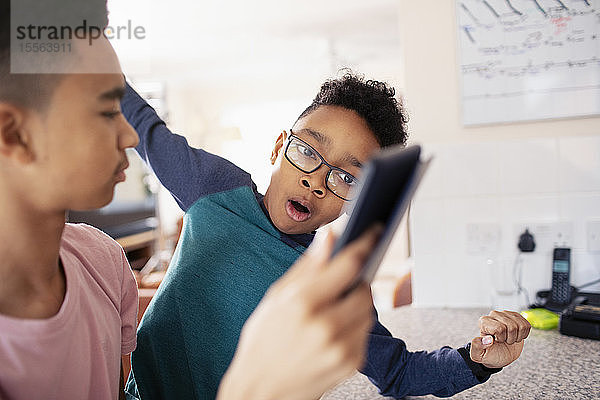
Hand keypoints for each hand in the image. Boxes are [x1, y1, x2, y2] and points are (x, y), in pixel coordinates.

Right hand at [217, 226, 380, 399]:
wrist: (261, 390)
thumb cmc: (263, 342)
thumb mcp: (277, 298)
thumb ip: (308, 266)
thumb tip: (330, 235)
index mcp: (303, 302)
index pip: (349, 264)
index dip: (366, 243)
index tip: (374, 231)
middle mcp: (325, 325)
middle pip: (365, 289)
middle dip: (357, 281)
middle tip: (342, 284)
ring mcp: (340, 347)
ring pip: (368, 311)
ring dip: (357, 303)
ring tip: (332, 310)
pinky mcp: (351, 363)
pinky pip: (364, 332)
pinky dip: (354, 326)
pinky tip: (332, 331)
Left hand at [470, 310, 531, 368]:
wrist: (501, 354)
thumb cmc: (490, 354)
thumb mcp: (479, 355)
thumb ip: (477, 347)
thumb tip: (487, 339)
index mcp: (483, 322)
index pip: (500, 328)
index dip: (501, 338)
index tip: (496, 341)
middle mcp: (493, 315)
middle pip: (512, 327)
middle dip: (510, 339)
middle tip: (504, 341)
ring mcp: (505, 314)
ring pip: (520, 325)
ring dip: (517, 337)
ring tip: (509, 338)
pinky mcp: (516, 316)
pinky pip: (526, 325)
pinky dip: (524, 334)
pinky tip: (516, 336)